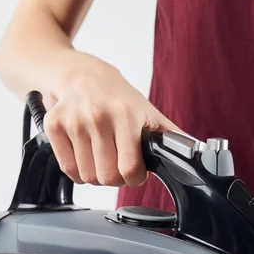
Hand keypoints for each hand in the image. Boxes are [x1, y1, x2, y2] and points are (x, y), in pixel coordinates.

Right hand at [43, 53, 179, 186]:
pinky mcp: (53, 126)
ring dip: (96, 174)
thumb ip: (173, 136)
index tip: (135, 169)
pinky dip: (77, 169)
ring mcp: (73, 121)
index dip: (135, 177)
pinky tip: (85, 152)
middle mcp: (99, 116)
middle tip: (117, 162)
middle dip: (115, 177)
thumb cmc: (120, 98)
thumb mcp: (149, 113)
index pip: (130, 169)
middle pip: (107, 178)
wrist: (82, 75)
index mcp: (127, 116)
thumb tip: (200, 154)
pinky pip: (68, 170)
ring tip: (101, 155)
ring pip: (87, 177)